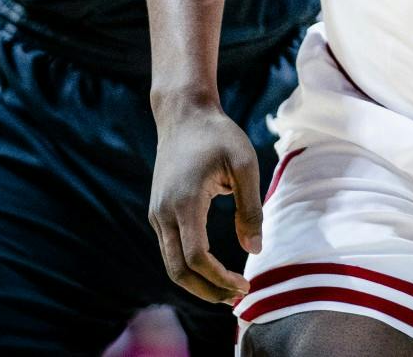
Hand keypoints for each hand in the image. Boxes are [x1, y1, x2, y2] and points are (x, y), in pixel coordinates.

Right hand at [147, 101, 263, 303]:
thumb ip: (250, 208)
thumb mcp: (245, 164)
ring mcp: (157, 214)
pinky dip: (189, 267)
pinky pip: (170, 250)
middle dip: (207, 291)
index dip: (220, 279)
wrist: (184, 114)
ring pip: (171, 264)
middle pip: (178, 271)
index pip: (196, 259)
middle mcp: (163, 213)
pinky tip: (213, 269)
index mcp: (184, 203)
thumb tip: (255, 249)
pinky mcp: (158, 212)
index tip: (245, 284)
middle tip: (237, 297)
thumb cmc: (218, 135)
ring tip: (228, 290)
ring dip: (198, 283)